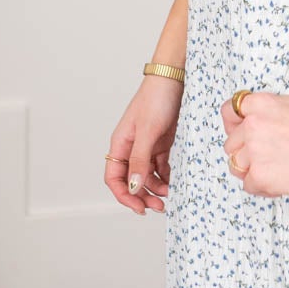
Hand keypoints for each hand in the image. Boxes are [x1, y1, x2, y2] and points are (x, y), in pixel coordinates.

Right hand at [104, 75, 182, 214]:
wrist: (174, 80)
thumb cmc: (156, 99)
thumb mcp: (148, 132)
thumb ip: (140, 159)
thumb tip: (134, 186)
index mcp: (120, 144)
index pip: (114, 178)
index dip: (124, 195)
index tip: (139, 207)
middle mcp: (131, 148)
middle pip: (131, 181)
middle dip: (142, 196)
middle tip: (159, 207)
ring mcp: (146, 146)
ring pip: (146, 176)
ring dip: (155, 189)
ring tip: (169, 196)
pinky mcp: (161, 143)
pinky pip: (160, 167)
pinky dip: (165, 177)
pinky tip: (173, 182)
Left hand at [221, 90, 288, 197]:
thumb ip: (271, 109)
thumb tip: (264, 118)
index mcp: (259, 105)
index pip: (228, 112)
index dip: (233, 125)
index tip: (240, 133)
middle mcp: (251, 126)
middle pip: (231, 144)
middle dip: (245, 152)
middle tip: (264, 157)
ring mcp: (253, 152)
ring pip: (235, 166)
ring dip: (250, 171)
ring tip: (271, 172)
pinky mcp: (260, 176)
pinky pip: (248, 185)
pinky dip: (261, 187)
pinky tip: (278, 184)